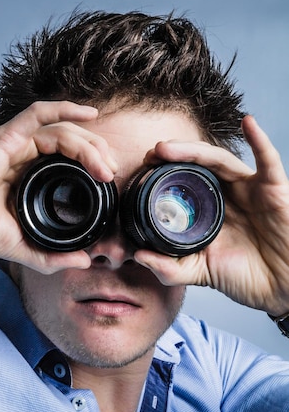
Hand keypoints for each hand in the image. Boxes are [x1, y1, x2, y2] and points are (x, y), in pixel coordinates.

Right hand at [0, 101, 118, 272]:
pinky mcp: (5, 138)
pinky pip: (38, 114)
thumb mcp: (23, 247)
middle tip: (110, 174)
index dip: (92, 166)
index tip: (107, 183)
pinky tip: (89, 114)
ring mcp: (13, 144)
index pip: (68, 161)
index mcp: (26, 176)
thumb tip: (85, 260)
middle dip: (97, 153)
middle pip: (70, 142)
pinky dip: (64, 109)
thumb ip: (52, 256)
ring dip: (88, 144)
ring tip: (104, 165)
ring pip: (61, 130)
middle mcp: (22, 156)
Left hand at [134, 115, 288, 315]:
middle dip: (171, 156)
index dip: (161, 174)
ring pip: (219, 160)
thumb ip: (168, 268)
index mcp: (207, 209)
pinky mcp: (274, 190)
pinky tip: (247, 123)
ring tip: (166, 147)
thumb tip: (138, 256)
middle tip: (148, 155)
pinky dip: (259, 140)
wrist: (280, 288)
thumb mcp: (198, 272)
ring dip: (193, 150)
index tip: (139, 172)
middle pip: (196, 166)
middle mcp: (226, 194)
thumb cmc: (244, 277)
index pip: (181, 183)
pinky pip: (268, 160)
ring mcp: (249, 190)